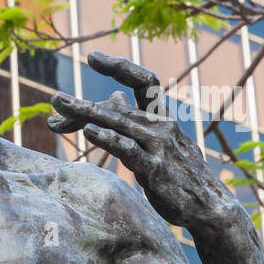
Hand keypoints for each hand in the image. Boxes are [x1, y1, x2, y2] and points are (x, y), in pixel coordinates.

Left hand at [48, 52, 235, 229]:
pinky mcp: (155, 169)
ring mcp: (159, 146)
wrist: (208, 206)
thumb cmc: (179, 173)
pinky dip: (109, 138)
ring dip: (86, 114)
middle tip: (55, 100)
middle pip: (118, 107)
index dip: (120, 67)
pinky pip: (129, 149)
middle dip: (83, 105)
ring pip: (119, 123)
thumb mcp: (159, 141)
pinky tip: (90, 131)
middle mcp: (162, 126)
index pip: (143, 81)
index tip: (92, 57)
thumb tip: (115, 95)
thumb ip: (135, 119)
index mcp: (162, 117)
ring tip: (60, 107)